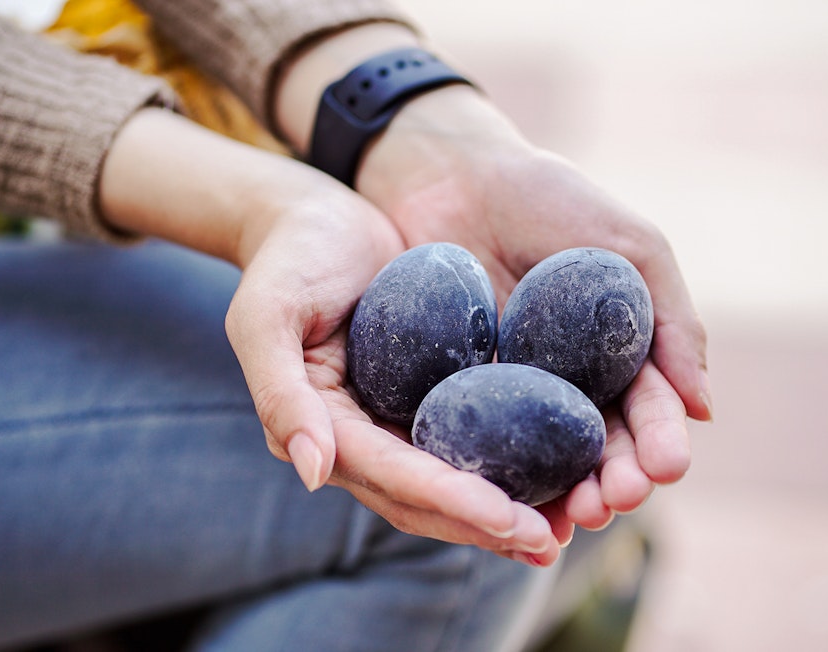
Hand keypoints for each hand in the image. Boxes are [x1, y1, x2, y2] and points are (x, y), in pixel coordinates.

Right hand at [228, 196, 561, 565]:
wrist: (319, 221)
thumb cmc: (289, 259)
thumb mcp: (266, 315)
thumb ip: (280, 394)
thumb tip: (311, 473)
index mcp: (322, 430)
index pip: (391, 476)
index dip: (448, 499)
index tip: (508, 518)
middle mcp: (361, 441)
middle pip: (425, 499)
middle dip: (485, 525)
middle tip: (549, 542)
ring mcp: (396, 423)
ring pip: (452, 483)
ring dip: (503, 513)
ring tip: (561, 531)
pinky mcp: (428, 399)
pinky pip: (470, 439)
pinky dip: (510, 463)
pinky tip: (559, 473)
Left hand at [355, 86, 711, 532]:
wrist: (454, 174)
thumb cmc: (551, 199)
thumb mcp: (631, 246)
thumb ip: (672, 320)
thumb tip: (705, 408)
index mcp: (620, 353)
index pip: (648, 410)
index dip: (659, 442)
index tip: (666, 467)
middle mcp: (572, 381)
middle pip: (599, 446)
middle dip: (615, 478)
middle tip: (616, 500)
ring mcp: (515, 389)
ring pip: (545, 457)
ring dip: (563, 492)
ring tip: (572, 515)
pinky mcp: (458, 391)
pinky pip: (480, 440)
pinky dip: (497, 475)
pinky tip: (505, 499)